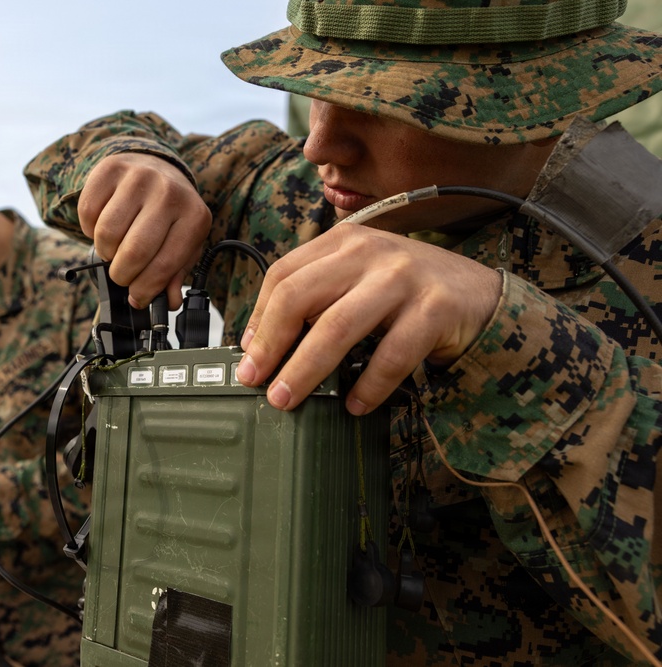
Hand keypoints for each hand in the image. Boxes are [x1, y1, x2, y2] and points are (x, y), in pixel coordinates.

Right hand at [77, 152, 211, 307]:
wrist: (157, 168)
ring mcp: (139, 177)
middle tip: (122, 275)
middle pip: (134, 252)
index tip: (137, 298)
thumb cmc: (170, 214)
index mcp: (194, 217)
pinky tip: (103, 226)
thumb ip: (175, 274)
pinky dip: (90, 229)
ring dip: (105, 252)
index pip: (164, 266)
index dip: (145, 290)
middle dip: (122, 275)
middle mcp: (169, 193)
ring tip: (115, 248)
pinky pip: (88, 213)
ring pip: (107, 234)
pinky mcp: (110, 169)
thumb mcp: (183, 243)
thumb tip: (168, 302)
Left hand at [235, 223, 501, 413]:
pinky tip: (354, 404)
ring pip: (337, 326)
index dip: (258, 318)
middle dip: (271, 345)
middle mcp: (370, 251)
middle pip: (300, 296)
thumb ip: (318, 298)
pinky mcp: (435, 307)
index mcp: (344, 241)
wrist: (482, 297)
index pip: (283, 274)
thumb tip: (260, 344)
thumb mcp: (359, 281)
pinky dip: (368, 385)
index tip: (246, 355)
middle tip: (255, 382)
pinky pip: (390, 354)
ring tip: (286, 399)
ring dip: (305, 369)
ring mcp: (404, 276)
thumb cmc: (408, 294)